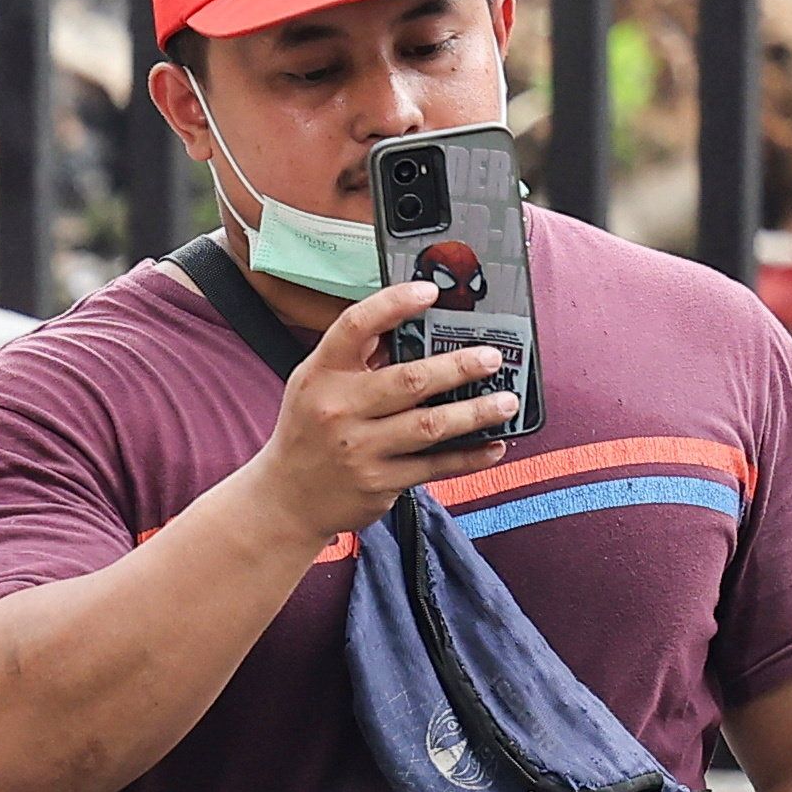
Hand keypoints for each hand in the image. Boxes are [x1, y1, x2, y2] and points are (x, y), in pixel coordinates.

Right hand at [239, 280, 519, 550]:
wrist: (285, 499)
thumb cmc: (310, 432)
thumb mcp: (315, 385)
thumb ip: (358, 356)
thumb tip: (416, 323)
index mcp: (320, 376)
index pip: (354, 327)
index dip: (393, 304)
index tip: (430, 292)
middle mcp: (337, 410)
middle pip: (411, 380)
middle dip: (460, 367)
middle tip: (491, 359)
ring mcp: (358, 450)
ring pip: (431, 426)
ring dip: (477, 412)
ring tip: (506, 402)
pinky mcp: (378, 482)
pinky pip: (434, 467)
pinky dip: (469, 457)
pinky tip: (492, 446)